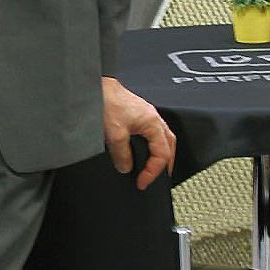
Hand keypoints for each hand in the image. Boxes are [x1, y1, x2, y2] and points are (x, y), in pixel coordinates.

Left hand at [101, 76, 175, 190]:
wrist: (99, 87)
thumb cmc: (108, 102)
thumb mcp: (115, 135)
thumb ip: (122, 155)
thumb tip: (127, 168)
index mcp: (153, 123)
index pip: (162, 154)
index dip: (153, 172)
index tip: (142, 182)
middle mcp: (153, 118)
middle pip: (170, 144)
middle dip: (166, 164)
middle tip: (159, 178)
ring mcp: (147, 114)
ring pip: (164, 137)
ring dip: (162, 153)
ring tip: (155, 166)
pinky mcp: (138, 113)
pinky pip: (154, 132)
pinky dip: (154, 144)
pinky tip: (145, 149)